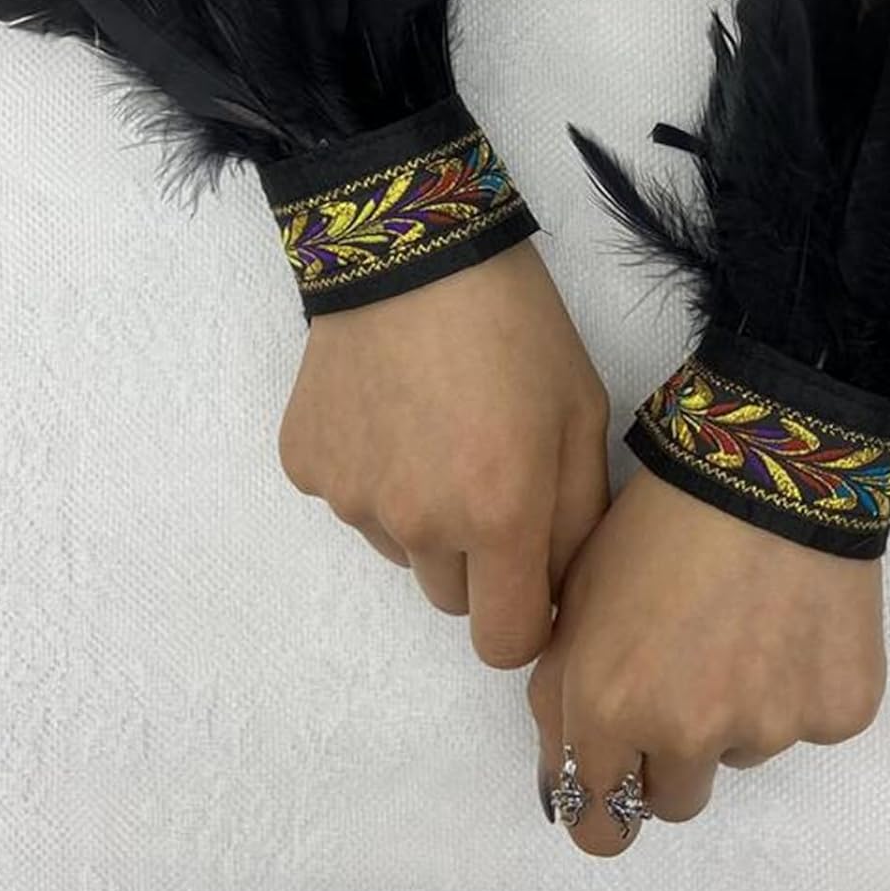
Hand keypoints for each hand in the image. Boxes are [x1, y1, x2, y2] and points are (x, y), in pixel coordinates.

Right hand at [278, 240, 609, 667]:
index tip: (533, 574)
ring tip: (439, 431)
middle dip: (478, 563)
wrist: (415, 246)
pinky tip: (392, 410)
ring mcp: (353, 498)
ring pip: (401, 551)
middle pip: (452, 599)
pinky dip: (374, 475)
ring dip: (424, 519)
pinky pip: (352, 502)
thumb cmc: (517, 324)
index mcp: (500, 514)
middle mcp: (418, 524)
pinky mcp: (307, 466)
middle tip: (490, 479)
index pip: (505, 644)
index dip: (527, 618)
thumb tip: (560, 587)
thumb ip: (580, 517)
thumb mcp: (582, 412)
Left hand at [527, 468, 884, 854]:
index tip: (617, 780)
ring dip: (737, 710)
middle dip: (670, 755)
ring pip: (743, 752)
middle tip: (685, 674)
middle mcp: (687, 734)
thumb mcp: (579, 594)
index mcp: (609, 706)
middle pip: (674, 800)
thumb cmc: (661, 516)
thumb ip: (561, 691)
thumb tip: (565, 767)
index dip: (604, 802)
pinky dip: (800, 683)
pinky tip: (793, 616)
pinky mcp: (838, 711)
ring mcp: (770, 727)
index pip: (600, 823)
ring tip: (742, 620)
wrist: (768, 464)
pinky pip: (810, 721)